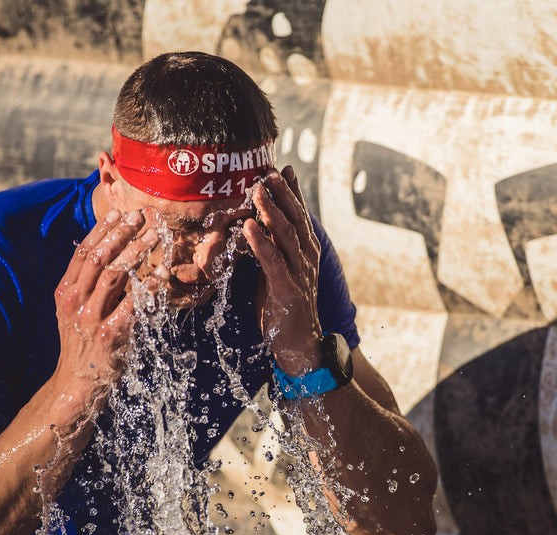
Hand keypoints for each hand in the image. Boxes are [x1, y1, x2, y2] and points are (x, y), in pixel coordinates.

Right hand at [52, 209, 159, 392]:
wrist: (77, 383)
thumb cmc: (83, 343)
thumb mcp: (75, 310)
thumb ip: (87, 285)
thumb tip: (108, 253)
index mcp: (65, 290)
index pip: (83, 252)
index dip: (102, 230)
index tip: (120, 213)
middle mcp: (75, 300)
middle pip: (99, 257)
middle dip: (122, 233)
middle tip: (142, 216)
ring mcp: (92, 317)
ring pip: (115, 274)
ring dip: (138, 251)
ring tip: (157, 235)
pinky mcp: (111, 333)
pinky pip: (134, 303)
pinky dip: (151, 285)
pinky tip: (163, 272)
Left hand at [243, 166, 321, 374]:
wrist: (300, 344)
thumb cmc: (285, 306)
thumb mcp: (279, 271)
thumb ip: (272, 248)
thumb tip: (256, 223)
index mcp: (306, 251)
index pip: (300, 215)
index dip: (292, 191)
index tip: (282, 168)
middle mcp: (307, 258)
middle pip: (296, 219)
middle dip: (282, 194)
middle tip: (269, 172)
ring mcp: (300, 273)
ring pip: (287, 235)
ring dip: (271, 211)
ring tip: (257, 191)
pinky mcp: (287, 290)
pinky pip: (273, 262)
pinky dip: (261, 243)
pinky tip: (249, 226)